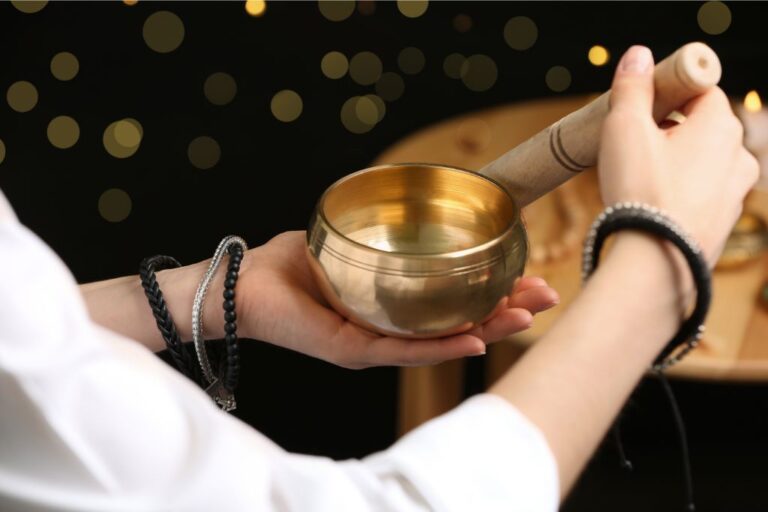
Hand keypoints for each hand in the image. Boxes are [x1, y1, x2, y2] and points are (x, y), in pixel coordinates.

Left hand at [236, 231, 558, 368]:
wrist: (241, 284)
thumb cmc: (289, 264)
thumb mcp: (343, 240)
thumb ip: (379, 230)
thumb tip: (416, 201)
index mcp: (392, 306)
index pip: (452, 302)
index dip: (493, 291)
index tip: (530, 274)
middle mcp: (390, 331)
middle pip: (459, 325)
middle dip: (505, 310)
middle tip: (546, 296)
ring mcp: (375, 345)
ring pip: (442, 341)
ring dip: (488, 328)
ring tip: (527, 315)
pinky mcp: (354, 351)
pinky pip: (405, 351)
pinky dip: (442, 348)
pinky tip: (476, 340)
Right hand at [599, 45, 758, 264]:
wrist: (656, 261)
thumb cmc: (641, 191)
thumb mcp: (624, 129)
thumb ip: (631, 88)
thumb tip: (637, 55)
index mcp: (720, 124)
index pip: (699, 90)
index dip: (666, 95)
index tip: (639, 109)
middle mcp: (738, 154)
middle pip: (701, 126)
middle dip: (668, 131)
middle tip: (632, 148)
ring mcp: (735, 191)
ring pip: (702, 162)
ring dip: (675, 163)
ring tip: (639, 180)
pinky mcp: (723, 221)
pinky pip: (701, 193)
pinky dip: (680, 192)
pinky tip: (653, 205)